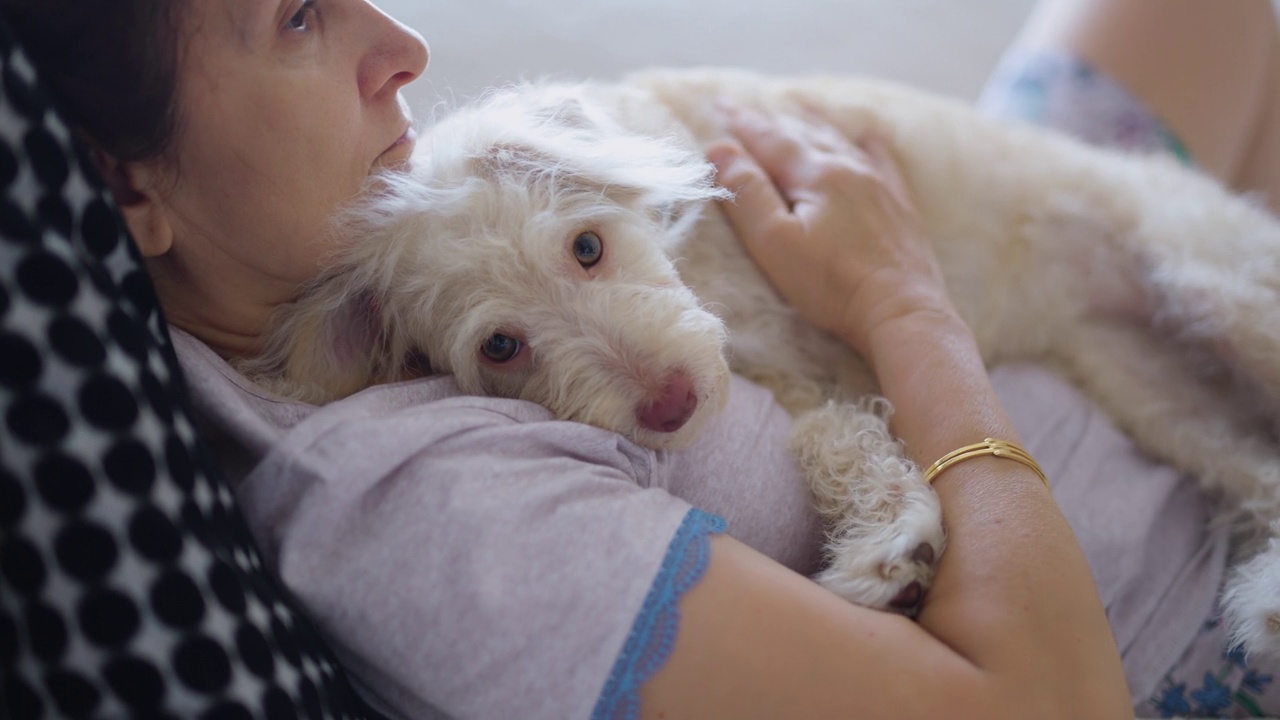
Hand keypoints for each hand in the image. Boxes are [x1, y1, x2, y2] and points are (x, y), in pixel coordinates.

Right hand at [706, 104, 956, 356]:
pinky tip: (865, 136)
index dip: (742, 122)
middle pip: (803, 133)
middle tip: (743, 106)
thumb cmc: (831, 284)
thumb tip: (720, 148)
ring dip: (813, 122)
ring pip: (840, 140)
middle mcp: (850, 168)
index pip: (769, 139)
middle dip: (770, 119)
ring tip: (797, 107)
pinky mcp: (899, 206)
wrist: (901, 311)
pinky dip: (864, 142)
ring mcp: (880, 184)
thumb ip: (747, 193)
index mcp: (816, 174)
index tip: (719, 103)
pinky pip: (881, 159)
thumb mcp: (774, 242)